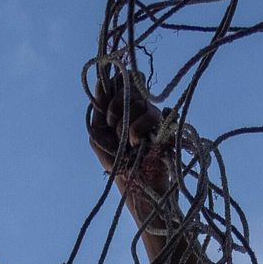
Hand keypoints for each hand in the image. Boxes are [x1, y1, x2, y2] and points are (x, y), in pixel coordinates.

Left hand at [87, 61, 184, 210]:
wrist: (134, 184)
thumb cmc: (116, 161)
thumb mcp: (97, 135)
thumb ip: (98, 109)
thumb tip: (100, 82)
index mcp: (123, 106)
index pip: (121, 80)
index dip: (114, 84)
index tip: (106, 98)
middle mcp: (139, 107)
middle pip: (130, 85)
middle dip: (117, 106)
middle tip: (113, 125)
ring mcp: (153, 116)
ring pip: (140, 101)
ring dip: (126, 124)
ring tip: (128, 142)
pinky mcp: (165, 125)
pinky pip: (151, 114)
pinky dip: (138, 129)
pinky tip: (137, 143)